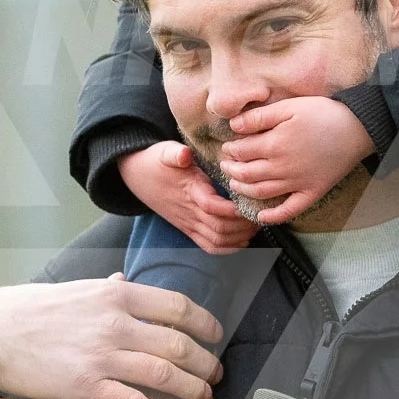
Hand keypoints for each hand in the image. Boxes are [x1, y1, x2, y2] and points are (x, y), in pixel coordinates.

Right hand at [0, 274, 223, 398]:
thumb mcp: (76, 288)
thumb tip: (127, 281)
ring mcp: (102, 356)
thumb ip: (108, 288)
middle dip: (205, 363)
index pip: (178, 306)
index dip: (205, 324)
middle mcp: (115, 322)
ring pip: (165, 374)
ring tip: (202, 397)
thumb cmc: (32, 310)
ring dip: (192, 389)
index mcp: (116, 294)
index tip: (216, 336)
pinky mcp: (85, 388)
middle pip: (179, 344)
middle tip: (215, 375)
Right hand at [119, 140, 259, 252]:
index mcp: (189, 191)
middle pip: (219, 228)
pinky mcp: (188, 229)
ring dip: (239, 237)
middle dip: (243, 225)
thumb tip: (185, 155)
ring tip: (256, 226)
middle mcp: (189, 212)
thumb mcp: (164, 151)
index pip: (213, 207)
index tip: (251, 202)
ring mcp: (188, 224)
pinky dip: (228, 248)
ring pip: (216, 241)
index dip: (234, 210)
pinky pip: (209, 246)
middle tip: (261, 214)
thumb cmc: (155, 161)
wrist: (136, 176)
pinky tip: (243, 240)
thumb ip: (175, 153)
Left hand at [220, 97, 374, 224]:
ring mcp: (297, 183)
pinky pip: (289, 210)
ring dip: (243, 190)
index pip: (242, 152)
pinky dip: (273, 217)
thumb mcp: (289, 107)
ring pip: (261, 193)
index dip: (230, 150)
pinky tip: (262, 217)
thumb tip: (233, 125)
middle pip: (247, 174)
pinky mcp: (312, 193)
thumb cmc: (323, 113)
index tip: (227, 147)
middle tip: (225, 166)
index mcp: (275, 145)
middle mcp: (282, 168)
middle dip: (231, 170)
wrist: (357, 128)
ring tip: (235, 184)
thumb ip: (260, 117)